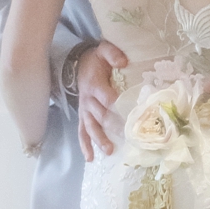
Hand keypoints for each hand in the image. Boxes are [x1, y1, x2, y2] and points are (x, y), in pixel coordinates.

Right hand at [76, 40, 127, 160]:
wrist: (79, 65)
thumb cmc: (96, 60)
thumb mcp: (103, 50)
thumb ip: (112, 54)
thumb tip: (123, 62)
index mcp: (95, 85)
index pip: (106, 97)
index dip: (117, 105)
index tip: (131, 113)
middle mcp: (88, 100)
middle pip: (101, 116)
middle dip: (113, 127)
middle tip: (127, 137)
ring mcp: (85, 111)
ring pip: (91, 127)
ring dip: (99, 140)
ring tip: (109, 151)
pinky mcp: (83, 117)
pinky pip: (82, 132)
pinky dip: (85, 145)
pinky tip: (91, 158)